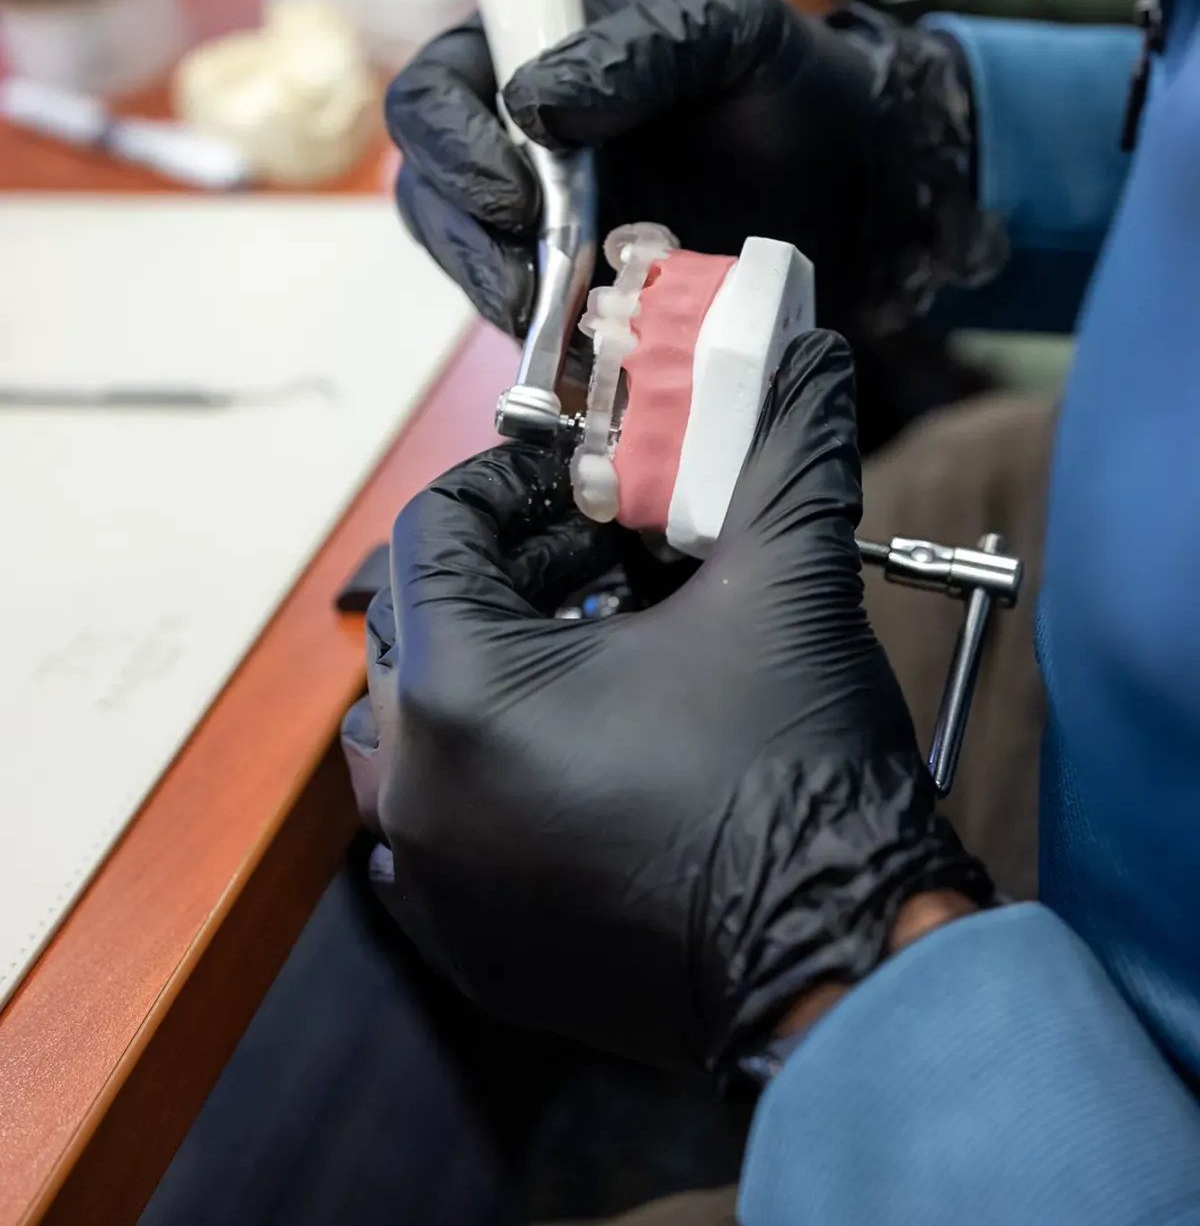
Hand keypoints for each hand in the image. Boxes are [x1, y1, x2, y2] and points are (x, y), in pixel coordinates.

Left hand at [342, 332, 992, 1073]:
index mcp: (458, 694)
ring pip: (416, 725)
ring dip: (490, 663)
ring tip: (597, 637)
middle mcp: (417, 794)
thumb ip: (784, 446)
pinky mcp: (472, 945)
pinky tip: (586, 739)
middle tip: (603, 549)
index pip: (433, 530)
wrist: (844, 965)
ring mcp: (435, 881)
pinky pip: (438, 819)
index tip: (583, 478)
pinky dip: (486, 761)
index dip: (509, 482)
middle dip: (508, 568)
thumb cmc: (794, 774)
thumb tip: (809, 353)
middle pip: (419, 623)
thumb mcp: (785, 581)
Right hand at [388, 0, 987, 343]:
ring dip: (502, 299)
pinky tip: (590, 359)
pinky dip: (548, 350)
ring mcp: (542, 228)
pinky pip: (529, 331)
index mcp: (536, 58)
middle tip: (533, 279)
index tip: (514, 193)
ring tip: (566, 321)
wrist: (865, 188)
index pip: (435, 90)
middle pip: (432, 191)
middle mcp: (520, 145)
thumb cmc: (793, 91)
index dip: (449, 143)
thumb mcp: (732, 32)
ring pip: (468, 266)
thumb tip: (536, 102)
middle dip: (469, 241)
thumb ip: (639, 50)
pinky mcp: (575, 299)